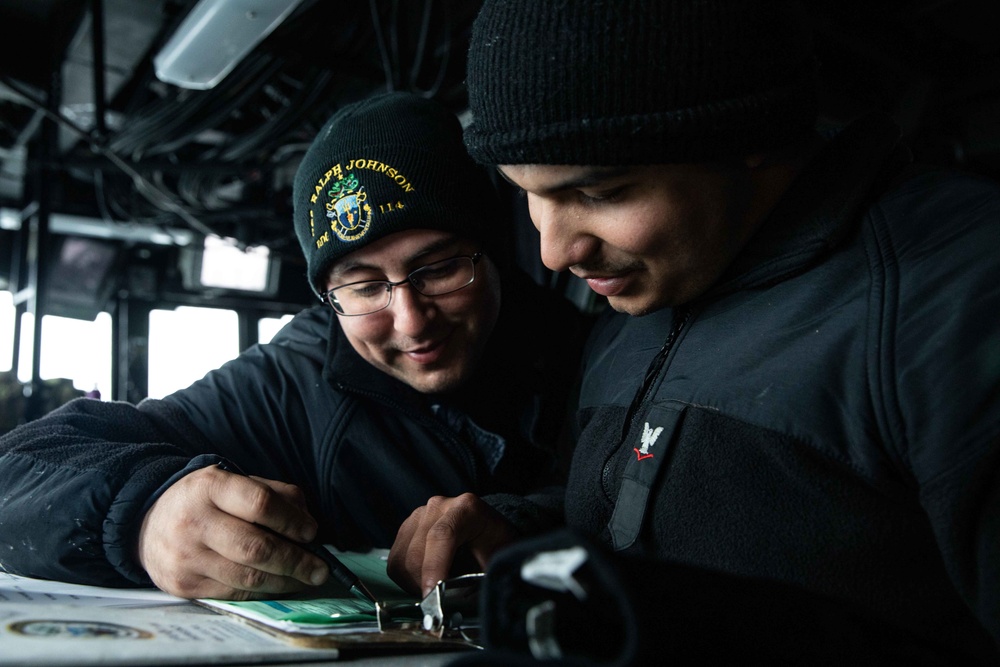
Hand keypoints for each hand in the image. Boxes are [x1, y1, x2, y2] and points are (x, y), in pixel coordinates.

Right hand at [136, 465, 329, 598]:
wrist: (147, 523)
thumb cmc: (204, 501)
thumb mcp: (234, 482)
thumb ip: (274, 494)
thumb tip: (307, 523)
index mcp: (211, 487)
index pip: (260, 504)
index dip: (291, 521)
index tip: (312, 533)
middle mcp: (194, 521)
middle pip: (256, 547)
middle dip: (296, 561)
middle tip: (321, 569)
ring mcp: (186, 556)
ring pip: (247, 576)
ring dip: (285, 581)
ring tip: (307, 579)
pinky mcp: (183, 585)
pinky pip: (233, 593)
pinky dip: (262, 592)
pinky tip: (278, 585)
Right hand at [387, 493, 516, 595]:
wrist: (489, 531)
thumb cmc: (495, 548)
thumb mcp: (496, 563)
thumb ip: (478, 582)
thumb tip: (453, 606)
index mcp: (466, 509)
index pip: (442, 536)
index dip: (434, 568)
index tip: (433, 596)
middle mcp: (438, 507)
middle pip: (417, 553)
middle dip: (426, 584)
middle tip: (441, 602)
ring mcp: (419, 515)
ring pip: (401, 560)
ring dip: (415, 583)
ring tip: (437, 588)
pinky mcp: (406, 528)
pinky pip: (396, 561)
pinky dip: (408, 578)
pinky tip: (428, 579)